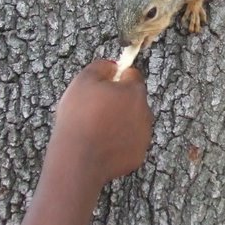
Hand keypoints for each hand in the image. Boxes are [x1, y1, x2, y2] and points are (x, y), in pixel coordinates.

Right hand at [49, 59, 152, 186]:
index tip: (102, 86)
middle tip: (95, 109)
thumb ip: (102, 66)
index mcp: (134, 91)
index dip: (117, 78)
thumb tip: (113, 65)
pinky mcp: (138, 155)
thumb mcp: (83, 80)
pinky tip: (101, 144)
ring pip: (133, 121)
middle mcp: (145, 112)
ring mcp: (144, 135)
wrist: (78, 158)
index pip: (132, 75)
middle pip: (134, 99)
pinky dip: (119, 142)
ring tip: (96, 128)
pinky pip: (129, 142)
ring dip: (120, 121)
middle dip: (119, 101)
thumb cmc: (80, 117)